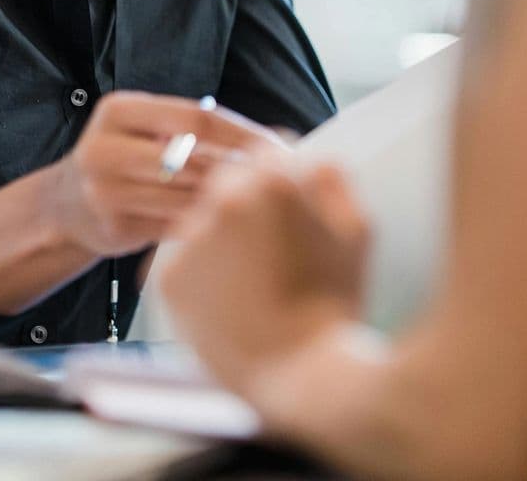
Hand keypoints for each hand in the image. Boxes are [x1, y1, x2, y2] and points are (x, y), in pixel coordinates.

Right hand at [46, 91, 283, 258]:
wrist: (64, 206)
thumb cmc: (121, 159)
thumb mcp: (141, 129)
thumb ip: (188, 129)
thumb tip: (266, 140)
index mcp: (118, 111)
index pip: (196, 118)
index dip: (242, 134)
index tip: (280, 149)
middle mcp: (105, 147)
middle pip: (193, 158)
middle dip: (241, 172)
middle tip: (282, 183)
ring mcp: (105, 191)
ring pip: (187, 196)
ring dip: (227, 202)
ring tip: (262, 206)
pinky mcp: (114, 229)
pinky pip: (175, 226)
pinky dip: (204, 226)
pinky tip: (227, 227)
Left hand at [159, 154, 369, 397]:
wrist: (300, 376)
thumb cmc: (334, 305)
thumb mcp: (357, 229)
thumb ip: (333, 178)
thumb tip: (313, 159)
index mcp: (272, 184)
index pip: (266, 151)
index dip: (280, 175)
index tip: (285, 199)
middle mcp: (224, 202)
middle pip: (230, 179)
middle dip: (249, 202)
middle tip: (270, 244)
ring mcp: (192, 239)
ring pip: (204, 218)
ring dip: (223, 235)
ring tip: (252, 278)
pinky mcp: (169, 278)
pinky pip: (183, 258)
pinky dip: (202, 272)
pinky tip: (230, 297)